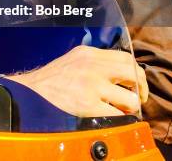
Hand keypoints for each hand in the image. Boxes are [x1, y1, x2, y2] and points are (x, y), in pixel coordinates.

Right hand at [7, 46, 148, 116]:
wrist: (30, 93)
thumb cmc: (51, 80)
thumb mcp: (72, 60)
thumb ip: (94, 62)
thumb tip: (119, 73)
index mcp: (88, 53)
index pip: (125, 58)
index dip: (136, 73)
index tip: (135, 85)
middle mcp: (92, 66)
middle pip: (133, 73)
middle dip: (141, 89)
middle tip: (137, 100)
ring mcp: (91, 86)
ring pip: (130, 98)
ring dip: (130, 108)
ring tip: (121, 111)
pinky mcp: (88, 105)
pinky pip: (117, 115)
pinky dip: (120, 119)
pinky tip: (112, 119)